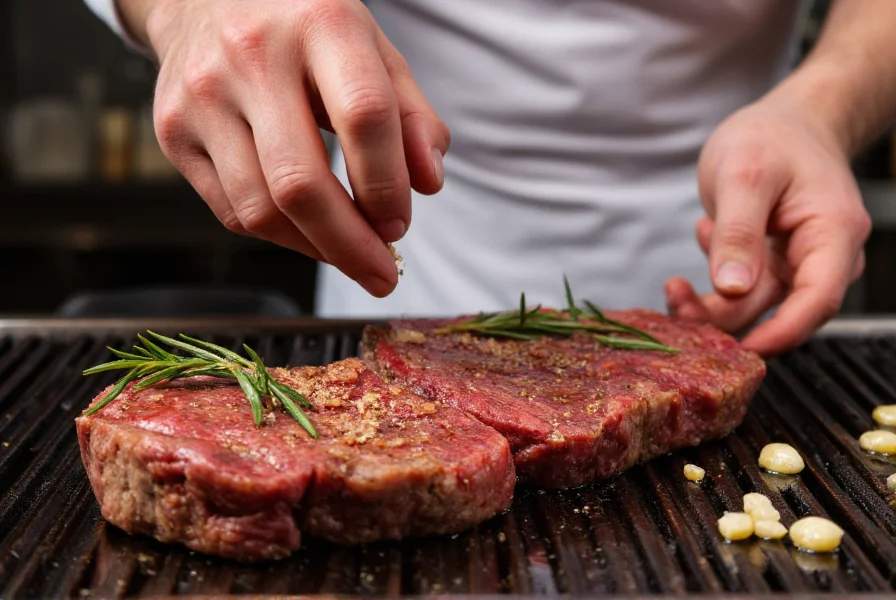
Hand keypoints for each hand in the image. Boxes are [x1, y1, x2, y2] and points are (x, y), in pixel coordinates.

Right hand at [143, 0, 449, 296]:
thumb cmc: (303, 28)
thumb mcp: (372, 49)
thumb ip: (412, 115)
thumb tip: (430, 184)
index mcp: (319, 22)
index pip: (364, 116)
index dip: (388, 184)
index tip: (400, 223)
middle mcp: (251, 55)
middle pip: (301, 182)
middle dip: (350, 245)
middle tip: (382, 273)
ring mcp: (202, 95)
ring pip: (260, 208)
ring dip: (315, 249)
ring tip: (349, 255)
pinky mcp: (174, 131)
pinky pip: (232, 210)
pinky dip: (279, 236)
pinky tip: (309, 235)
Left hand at [665, 99, 869, 356]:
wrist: (782, 122)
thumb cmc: (771, 137)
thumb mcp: (744, 175)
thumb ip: (739, 232)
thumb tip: (733, 288)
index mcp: (833, 234)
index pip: (818, 300)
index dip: (782, 333)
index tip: (741, 349)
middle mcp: (822, 256)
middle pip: (779, 310)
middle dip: (725, 317)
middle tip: (677, 304)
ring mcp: (796, 262)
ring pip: (753, 304)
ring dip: (710, 300)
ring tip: (676, 282)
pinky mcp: (772, 263)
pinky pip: (741, 289)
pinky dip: (715, 275)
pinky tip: (707, 232)